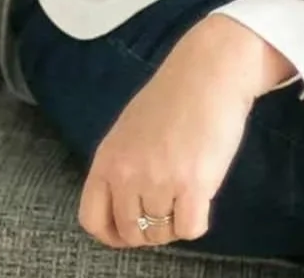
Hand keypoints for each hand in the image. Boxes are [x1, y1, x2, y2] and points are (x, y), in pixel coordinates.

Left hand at [79, 15, 294, 247]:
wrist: (211, 70)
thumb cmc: (176, 94)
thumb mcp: (131, 127)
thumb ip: (124, 165)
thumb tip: (129, 205)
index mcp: (108, 158)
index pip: (92, 219)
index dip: (112, 234)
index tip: (130, 231)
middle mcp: (128, 173)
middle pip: (131, 232)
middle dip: (151, 230)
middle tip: (170, 208)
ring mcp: (159, 180)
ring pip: (162, 234)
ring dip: (176, 222)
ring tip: (188, 193)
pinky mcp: (193, 185)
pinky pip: (190, 230)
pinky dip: (198, 221)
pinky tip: (203, 196)